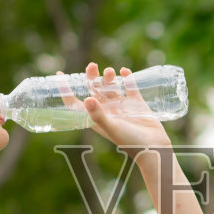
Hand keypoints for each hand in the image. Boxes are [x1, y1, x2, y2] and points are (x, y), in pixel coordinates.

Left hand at [58, 63, 172, 152]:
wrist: (153, 147)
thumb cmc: (129, 142)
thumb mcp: (111, 128)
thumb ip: (99, 115)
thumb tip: (86, 99)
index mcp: (95, 118)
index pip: (75, 103)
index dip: (66, 90)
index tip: (59, 74)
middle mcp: (106, 111)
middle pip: (94, 90)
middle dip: (91, 77)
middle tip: (92, 66)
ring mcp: (122, 106)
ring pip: (111, 87)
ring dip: (108, 77)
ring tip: (109, 72)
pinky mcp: (136, 104)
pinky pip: (130, 87)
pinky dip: (127, 78)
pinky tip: (124, 72)